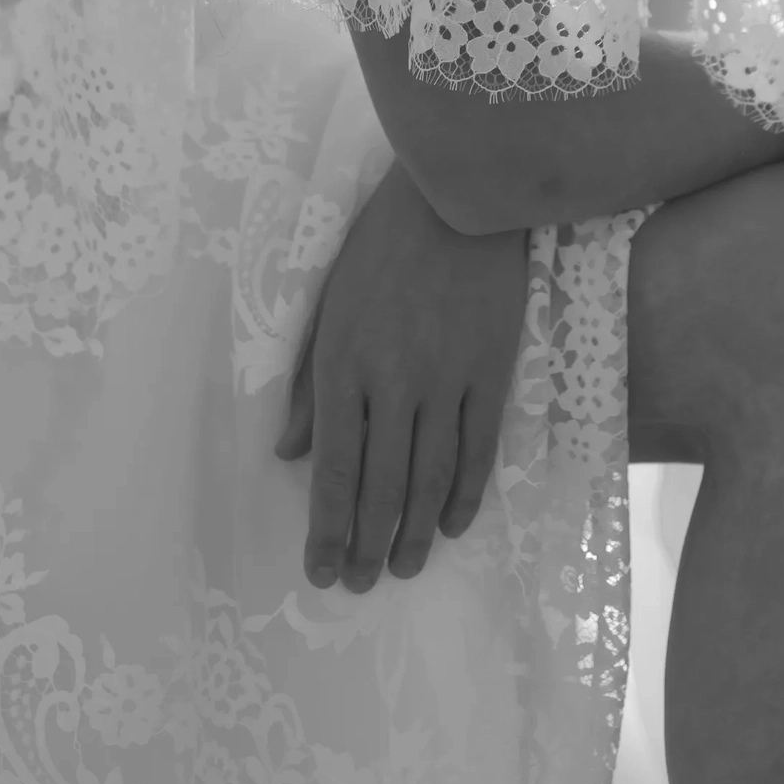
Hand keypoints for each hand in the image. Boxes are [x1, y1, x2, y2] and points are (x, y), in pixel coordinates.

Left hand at [274, 159, 530, 591]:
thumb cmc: (381, 245)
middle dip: (366, 543)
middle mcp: (394, 383)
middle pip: (380, 484)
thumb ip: (309, 383)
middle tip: (360, 586)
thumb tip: (291, 454)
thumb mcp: (328, 304)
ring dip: (413, 533)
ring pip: (429, 477)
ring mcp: (448, 381)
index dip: (327, 527)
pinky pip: (479, 449)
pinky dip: (464, 494)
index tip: (320, 571)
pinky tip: (450, 525)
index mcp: (344, 364)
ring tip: (401, 570)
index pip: (334, 467)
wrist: (458, 197)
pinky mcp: (492, 372)